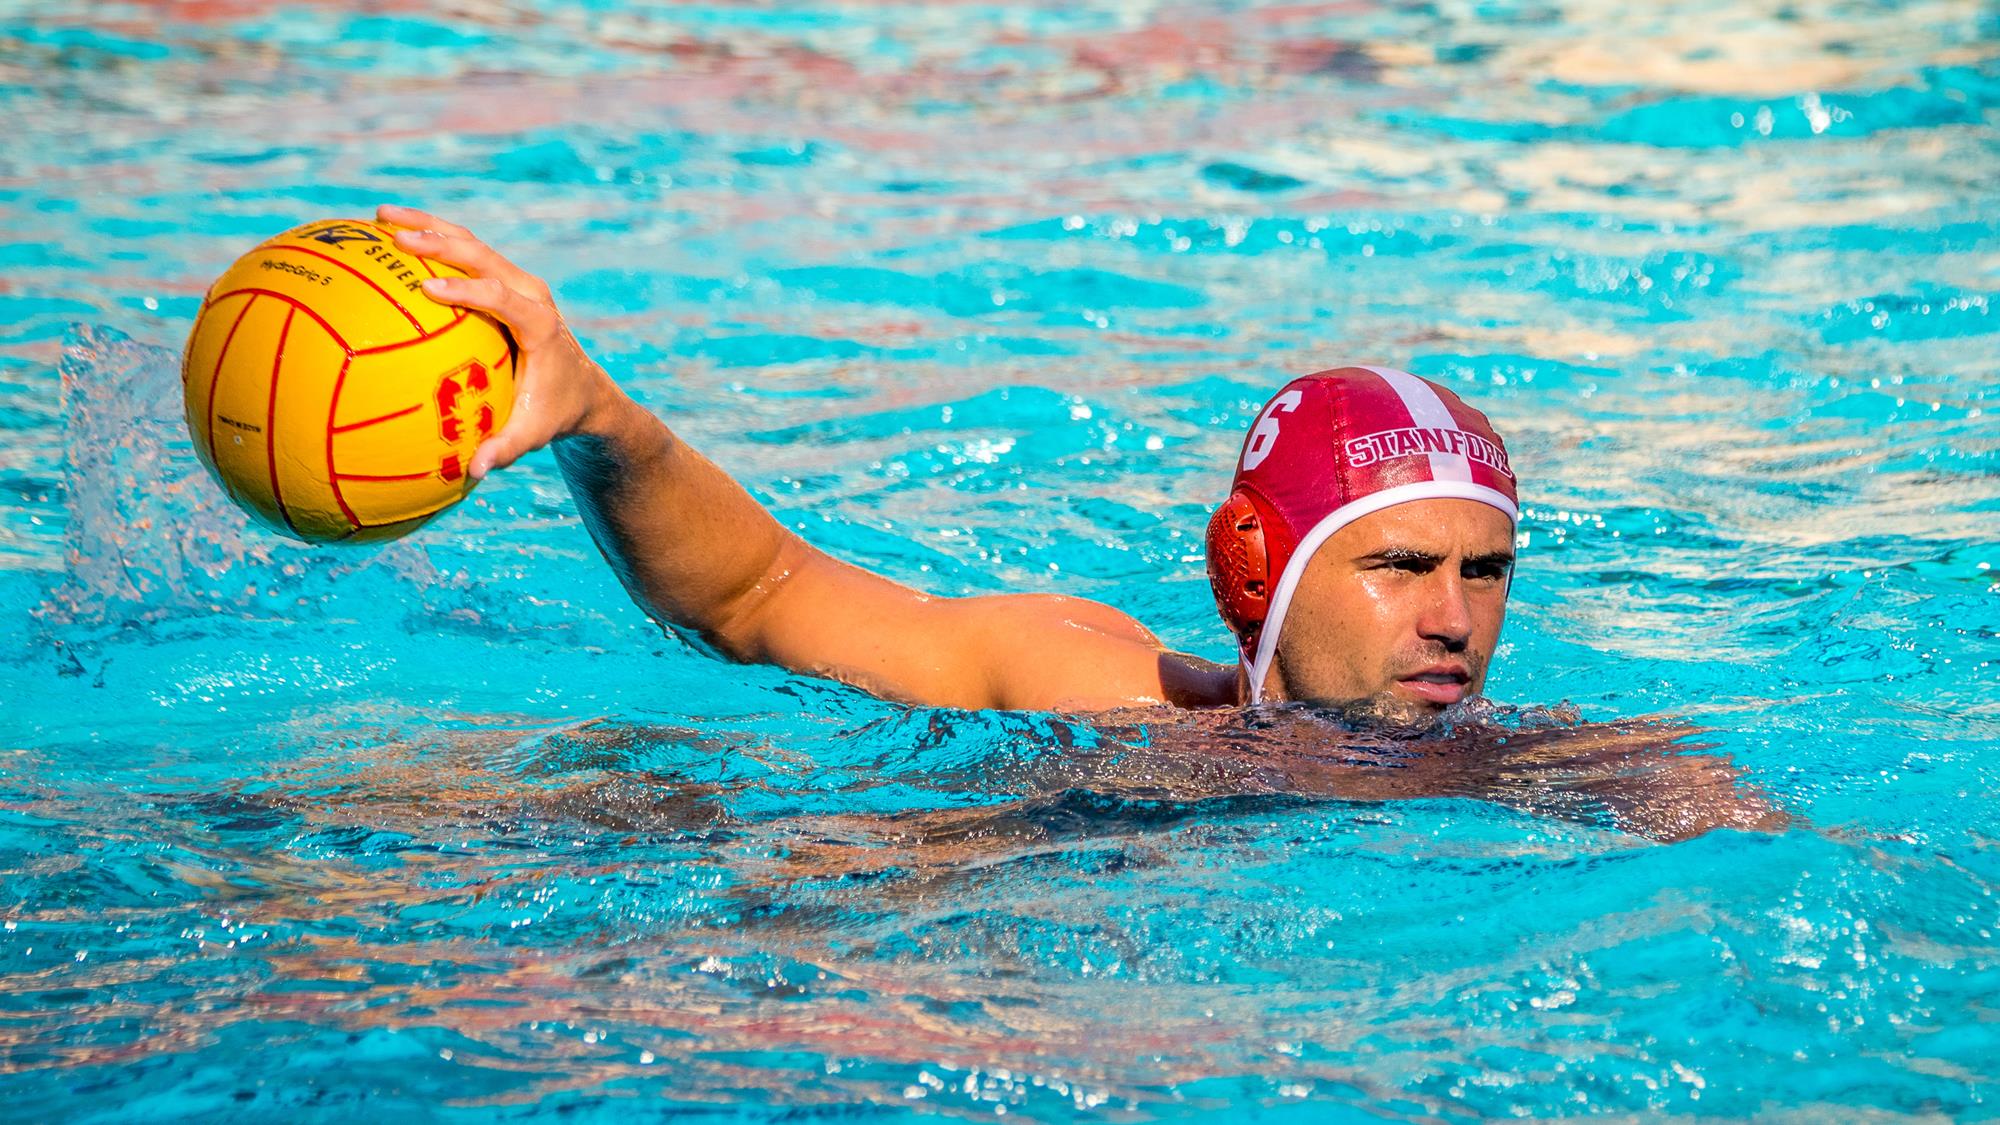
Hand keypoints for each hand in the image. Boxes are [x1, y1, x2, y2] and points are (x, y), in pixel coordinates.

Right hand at [376, 204, 620, 479]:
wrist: (584, 390)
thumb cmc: (554, 412)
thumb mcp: (535, 433)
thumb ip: (507, 448)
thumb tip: (475, 471)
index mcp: (538, 324)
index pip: (501, 298)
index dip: (467, 290)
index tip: (428, 287)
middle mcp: (530, 294)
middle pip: (483, 256)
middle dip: (439, 241)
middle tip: (394, 235)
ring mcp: (519, 283)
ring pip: (472, 244)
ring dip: (429, 226)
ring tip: (379, 217)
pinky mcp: (505, 281)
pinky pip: (466, 254)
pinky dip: (432, 240)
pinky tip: (388, 236)